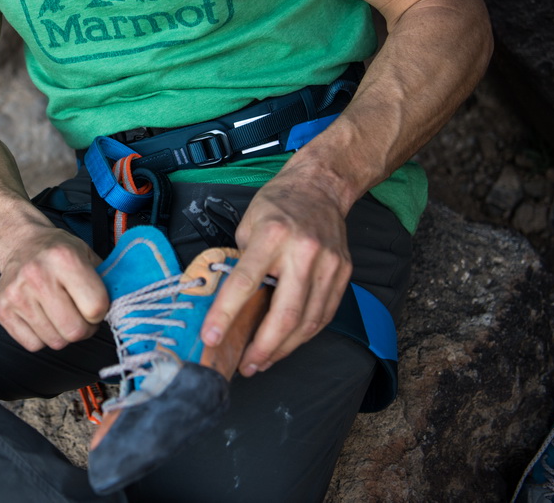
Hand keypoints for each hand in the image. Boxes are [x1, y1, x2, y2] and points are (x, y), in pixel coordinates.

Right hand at [0, 227, 107, 351]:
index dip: (101, 311)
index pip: (96, 308)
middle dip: (84, 328)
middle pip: (75, 331)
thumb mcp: (87, 255)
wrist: (20, 243)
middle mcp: (37, 275)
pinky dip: (42, 337)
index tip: (95, 303)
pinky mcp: (2, 309)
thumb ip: (106, 282)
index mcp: (64, 259)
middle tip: (80, 314)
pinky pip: (33, 345)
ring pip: (55, 342)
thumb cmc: (58, 252)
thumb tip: (124, 309)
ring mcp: (17, 294)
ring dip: (63, 333)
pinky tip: (42, 316)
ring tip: (60, 312)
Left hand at [201, 170, 352, 374]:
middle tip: (245, 366)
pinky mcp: (343, 273)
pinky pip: (324, 315)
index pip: (244, 282)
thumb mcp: (247, 225)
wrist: (320, 187)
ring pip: (308, 322)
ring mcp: (329, 264)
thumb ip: (240, 263)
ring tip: (262, 362)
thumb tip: (227, 304)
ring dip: (283, 349)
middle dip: (262, 348)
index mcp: (272, 236)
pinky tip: (286, 344)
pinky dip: (304, 335)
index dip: (225, 315)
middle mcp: (304, 252)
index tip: (210, 338)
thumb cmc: (277, 205)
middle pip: (284, 314)